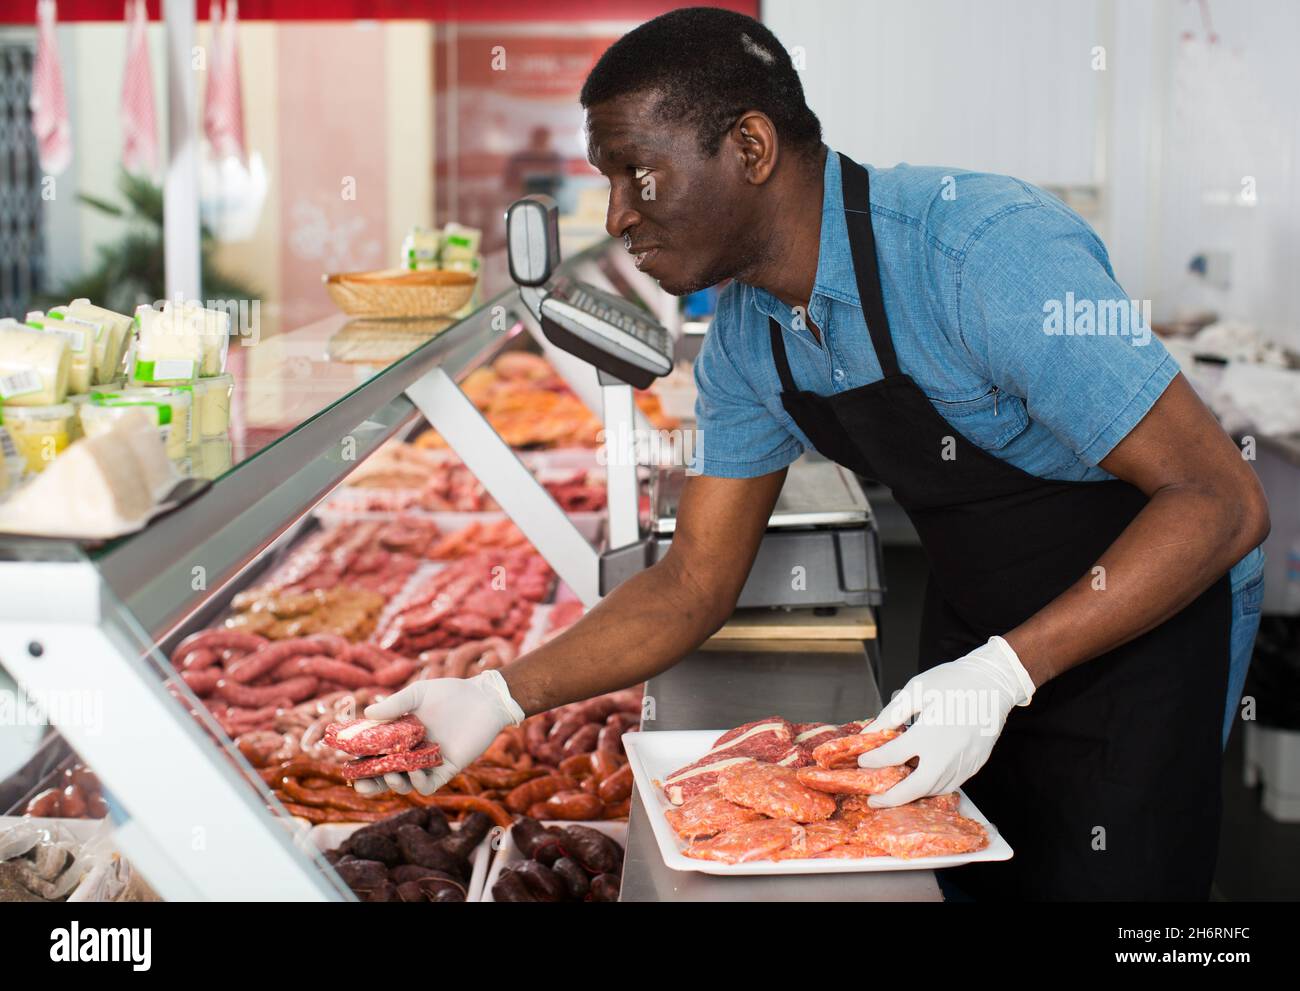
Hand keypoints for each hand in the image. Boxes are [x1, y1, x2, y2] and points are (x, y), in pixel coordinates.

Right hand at [352, 671, 523, 796]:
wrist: (484, 698)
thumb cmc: (450, 693)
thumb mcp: (418, 694)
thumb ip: (395, 705)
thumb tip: (367, 714)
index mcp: (400, 737)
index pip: (375, 754)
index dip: (360, 762)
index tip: (346, 765)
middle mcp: (412, 753)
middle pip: (386, 774)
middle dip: (371, 783)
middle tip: (360, 784)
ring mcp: (429, 763)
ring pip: (406, 783)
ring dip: (394, 784)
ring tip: (391, 775)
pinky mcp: (447, 768)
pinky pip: (430, 784)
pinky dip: (419, 783)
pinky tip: (413, 775)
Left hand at [859, 636, 1035, 807]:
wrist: (994, 683)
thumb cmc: (953, 682)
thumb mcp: (916, 691)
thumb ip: (891, 715)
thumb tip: (869, 732)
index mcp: (928, 734)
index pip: (892, 756)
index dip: (873, 761)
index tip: (862, 761)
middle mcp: (946, 755)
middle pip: (915, 788)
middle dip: (891, 798)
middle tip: (873, 801)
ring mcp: (963, 763)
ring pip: (934, 790)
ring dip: (913, 795)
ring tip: (895, 793)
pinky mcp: (975, 765)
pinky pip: (951, 785)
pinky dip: (933, 788)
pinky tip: (922, 782)